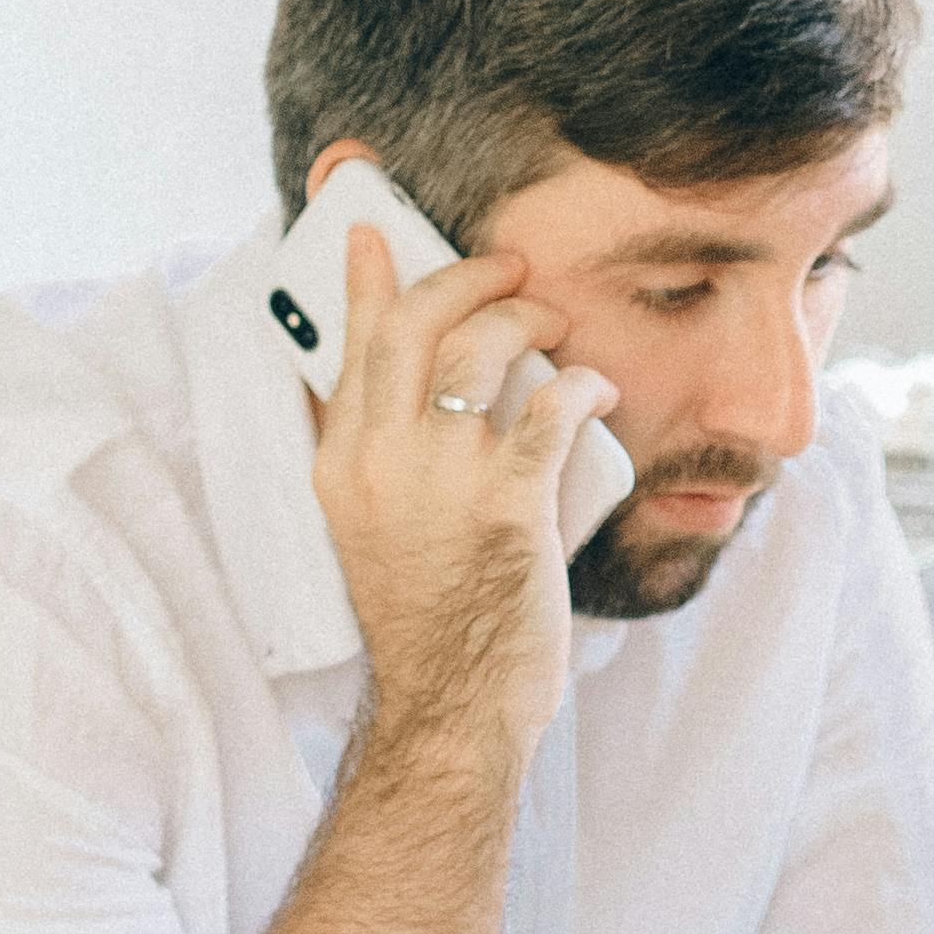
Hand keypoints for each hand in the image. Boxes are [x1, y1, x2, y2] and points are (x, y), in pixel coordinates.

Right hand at [309, 226, 617, 752]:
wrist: (452, 703)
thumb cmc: (425, 618)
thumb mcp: (366, 527)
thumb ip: (375, 457)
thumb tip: (402, 392)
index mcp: (339, 463)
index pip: (350, 344)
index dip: (365, 278)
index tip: (374, 230)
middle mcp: (379, 460)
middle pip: (412, 324)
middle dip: (465, 277)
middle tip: (508, 271)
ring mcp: (441, 480)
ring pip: (478, 350)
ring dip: (525, 320)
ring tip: (554, 325)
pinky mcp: (507, 504)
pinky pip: (550, 408)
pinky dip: (579, 384)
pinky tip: (594, 389)